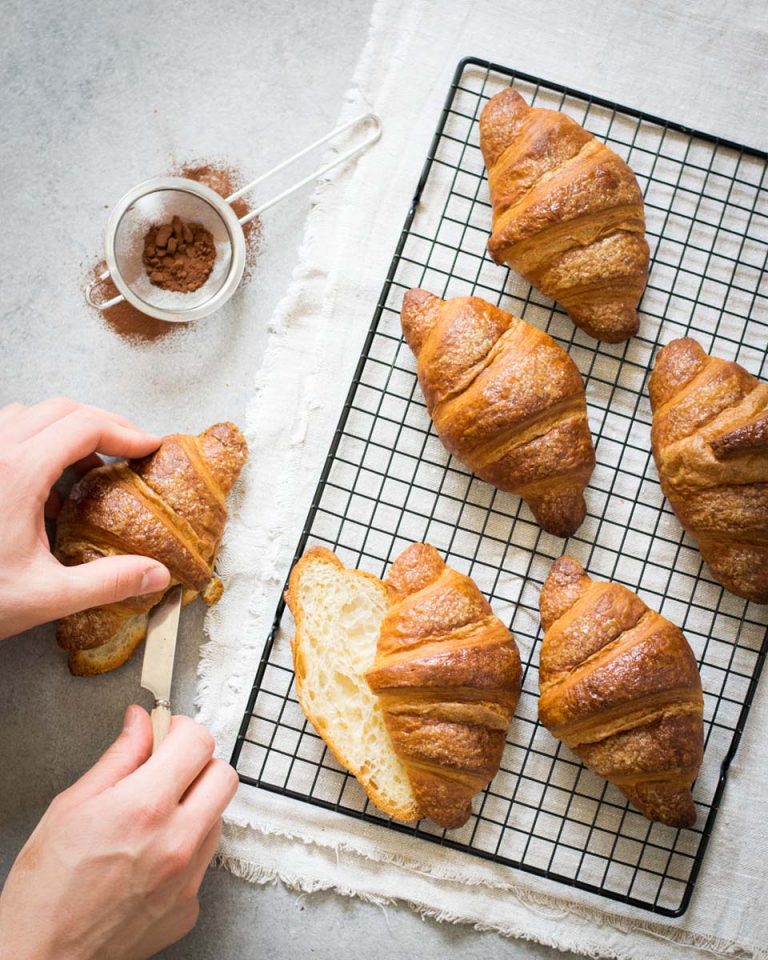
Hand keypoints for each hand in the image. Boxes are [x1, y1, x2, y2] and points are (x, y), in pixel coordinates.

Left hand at [0, 398, 170, 638]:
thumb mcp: (46, 594)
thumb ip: (107, 582)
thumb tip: (156, 574)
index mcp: (18, 472)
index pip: (84, 426)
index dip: (125, 432)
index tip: (150, 446)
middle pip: (62, 410)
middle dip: (104, 423)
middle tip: (132, 448)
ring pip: (32, 416)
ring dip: (69, 430)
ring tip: (93, 464)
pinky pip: (9, 434)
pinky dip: (40, 443)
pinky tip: (49, 488)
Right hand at [0, 706, 237, 959]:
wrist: (40, 959)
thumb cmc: (44, 888)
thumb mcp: (71, 805)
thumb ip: (119, 756)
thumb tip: (142, 722)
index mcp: (144, 807)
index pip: (198, 742)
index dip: (181, 729)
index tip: (167, 733)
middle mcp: (176, 841)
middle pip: (223, 776)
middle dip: (198, 764)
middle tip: (167, 770)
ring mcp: (188, 878)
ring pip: (217, 817)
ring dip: (194, 807)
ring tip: (151, 821)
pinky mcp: (190, 907)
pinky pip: (203, 861)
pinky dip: (185, 851)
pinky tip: (149, 860)